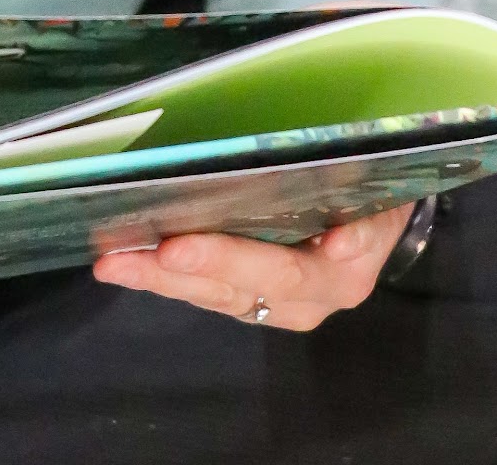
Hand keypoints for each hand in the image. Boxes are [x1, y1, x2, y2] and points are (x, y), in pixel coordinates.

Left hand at [89, 203, 412, 331]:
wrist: (380, 215)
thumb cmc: (377, 192)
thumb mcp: (384, 198)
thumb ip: (365, 220)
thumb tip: (340, 243)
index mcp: (341, 275)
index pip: (282, 269)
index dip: (232, 259)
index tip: (183, 250)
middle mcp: (304, 300)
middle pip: (238, 287)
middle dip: (185, 268)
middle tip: (141, 249)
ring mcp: (272, 303)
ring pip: (211, 294)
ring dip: (158, 278)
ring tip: (112, 261)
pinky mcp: (248, 297)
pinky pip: (204, 291)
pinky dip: (162, 276)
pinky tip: (126, 261)